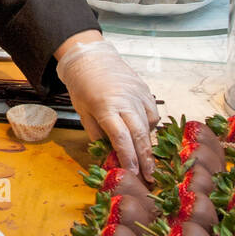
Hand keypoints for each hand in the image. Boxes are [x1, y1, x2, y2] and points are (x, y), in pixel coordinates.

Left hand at [55, 36, 158, 179]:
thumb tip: (107, 156)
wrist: (91, 58)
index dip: (128, 158)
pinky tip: (144, 132)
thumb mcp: (83, 112)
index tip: (132, 173)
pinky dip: (150, 125)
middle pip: (140, 134)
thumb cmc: (82, 87)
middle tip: (149, 177)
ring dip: (148, 144)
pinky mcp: (145, 89)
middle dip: (145, 158)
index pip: (121, 138)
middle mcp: (125, 101)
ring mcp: (137, 94)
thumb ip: (96, 135)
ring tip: (147, 160)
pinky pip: (152, 113)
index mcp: (106, 107)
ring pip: (149, 124)